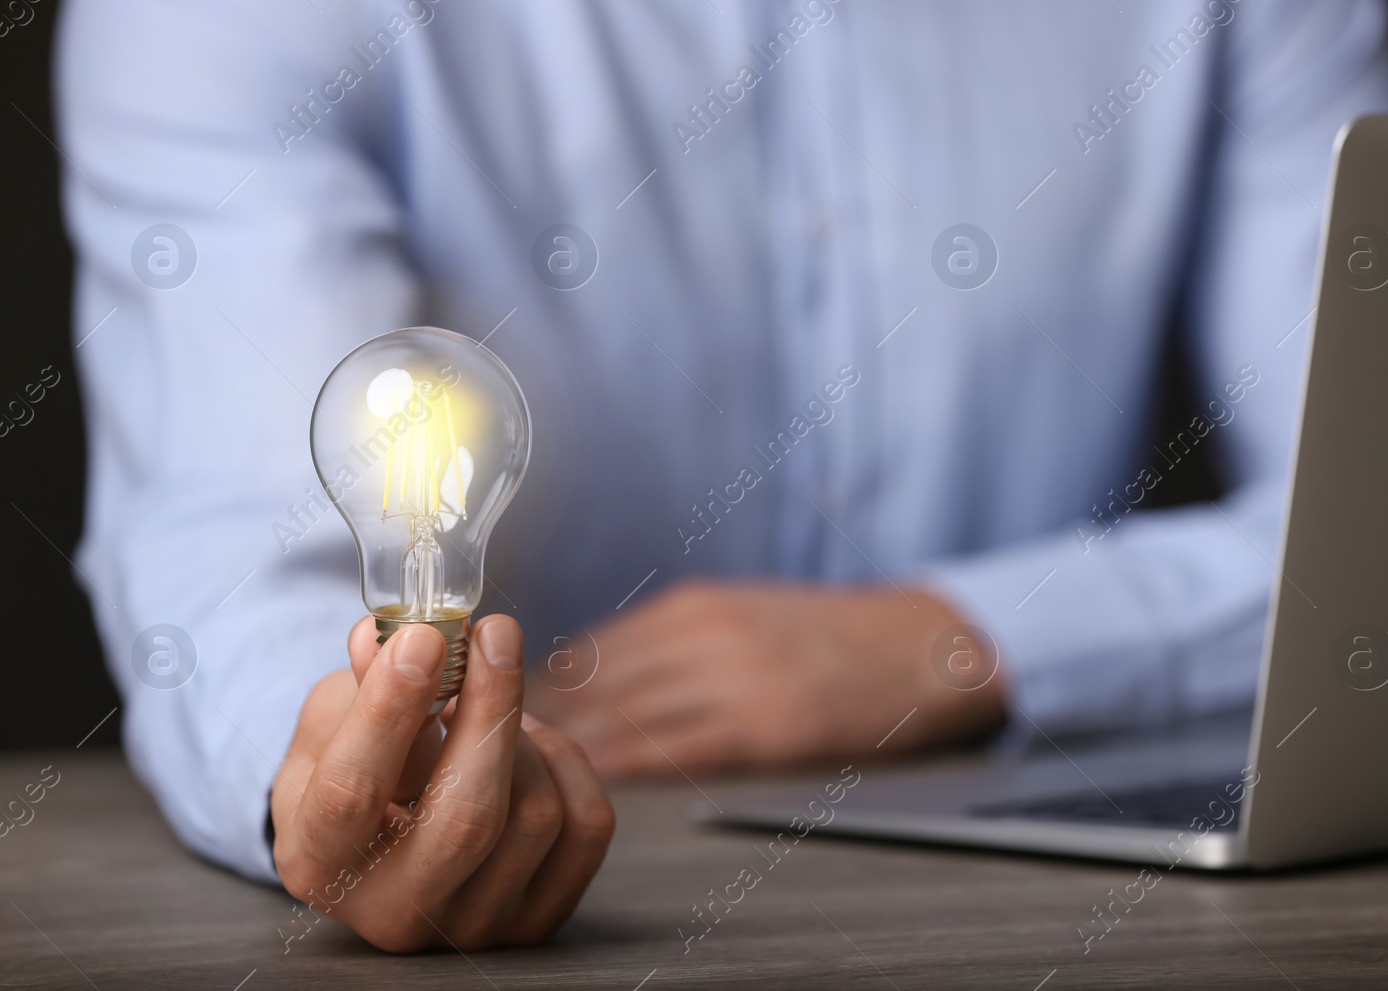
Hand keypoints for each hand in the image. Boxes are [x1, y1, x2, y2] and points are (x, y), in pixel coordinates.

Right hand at [271, 615, 614, 952]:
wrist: (387, 847)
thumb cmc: (352, 772)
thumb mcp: (330, 728)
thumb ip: (358, 684)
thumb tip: (398, 637)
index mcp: (318, 862)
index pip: (352, 792)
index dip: (389, 710)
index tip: (423, 638)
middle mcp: (394, 911)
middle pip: (468, 814)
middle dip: (491, 707)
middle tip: (495, 633)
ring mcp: (473, 924)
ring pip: (534, 811)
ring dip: (520, 732)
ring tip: (488, 708)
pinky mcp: (539, 917)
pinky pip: (586, 824)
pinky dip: (565, 763)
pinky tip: (526, 748)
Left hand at [525, 581, 1005, 776]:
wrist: (921, 645)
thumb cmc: (826, 636)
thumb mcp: (741, 614)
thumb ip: (669, 643)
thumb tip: (586, 675)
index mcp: (693, 607)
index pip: (590, 647)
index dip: (530, 678)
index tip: (480, 701)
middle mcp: (704, 635)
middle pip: (593, 679)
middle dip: (527, 711)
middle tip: (467, 741)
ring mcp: (736, 678)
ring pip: (625, 713)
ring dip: (561, 742)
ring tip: (506, 768)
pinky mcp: (767, 723)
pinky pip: (677, 747)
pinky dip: (623, 763)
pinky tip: (585, 780)